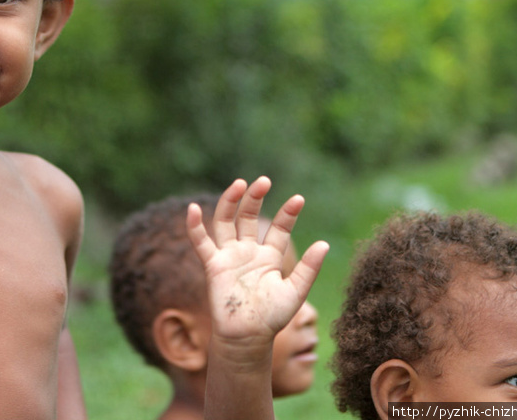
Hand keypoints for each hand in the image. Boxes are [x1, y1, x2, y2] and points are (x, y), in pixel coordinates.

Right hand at [186, 176, 328, 348]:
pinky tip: (192, 209)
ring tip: (239, 184)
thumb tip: (324, 243)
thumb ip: (309, 268)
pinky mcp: (213, 265)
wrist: (248, 337)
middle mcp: (248, 252)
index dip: (288, 213)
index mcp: (269, 257)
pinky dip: (194, 226)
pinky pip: (201, 242)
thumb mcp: (295, 292)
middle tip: (263, 181)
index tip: (299, 199)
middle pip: (249, 217)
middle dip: (255, 198)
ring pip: (226, 221)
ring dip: (230, 202)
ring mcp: (230, 256)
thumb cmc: (272, 318)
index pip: (278, 228)